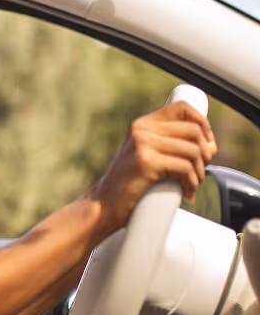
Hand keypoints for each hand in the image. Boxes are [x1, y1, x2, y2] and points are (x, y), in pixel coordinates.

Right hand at [90, 101, 217, 235]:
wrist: (103, 205)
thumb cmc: (128, 186)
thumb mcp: (146, 157)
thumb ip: (171, 146)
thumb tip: (211, 147)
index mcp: (142, 125)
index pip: (181, 108)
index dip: (202, 123)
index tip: (206, 143)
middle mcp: (141, 130)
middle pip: (193, 131)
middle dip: (205, 153)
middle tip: (200, 171)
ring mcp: (142, 144)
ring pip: (192, 151)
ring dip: (199, 172)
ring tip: (192, 184)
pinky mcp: (145, 162)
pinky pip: (184, 168)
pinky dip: (191, 183)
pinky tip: (186, 192)